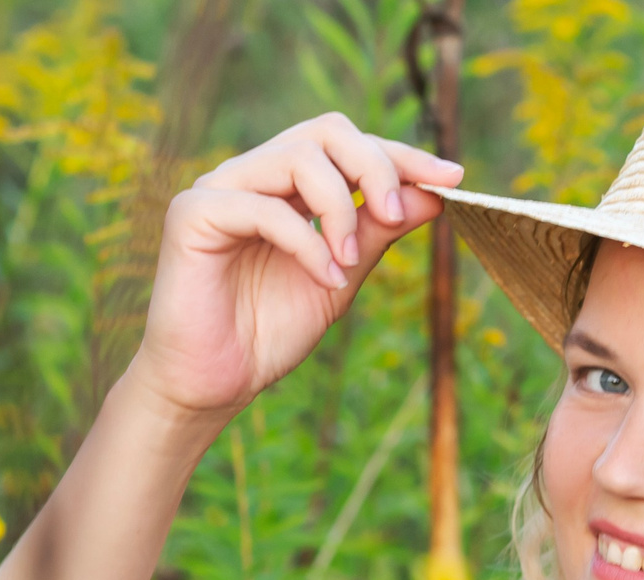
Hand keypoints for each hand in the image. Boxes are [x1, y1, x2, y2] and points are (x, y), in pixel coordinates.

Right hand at [127, 113, 461, 422]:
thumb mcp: (342, 277)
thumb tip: (433, 194)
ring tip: (350, 262)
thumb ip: (378, 233)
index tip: (450, 179)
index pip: (348, 145)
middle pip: (325, 131)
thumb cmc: (268, 332)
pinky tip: (325, 278)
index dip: (401, 156)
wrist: (213, 384)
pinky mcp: (193, 214)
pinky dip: (307, 242)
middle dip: (375, 167)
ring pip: (298, 157)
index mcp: (286, 185)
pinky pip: (264, 207)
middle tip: (399, 215)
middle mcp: (252, 175)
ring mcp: (220, 189)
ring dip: (341, 207)